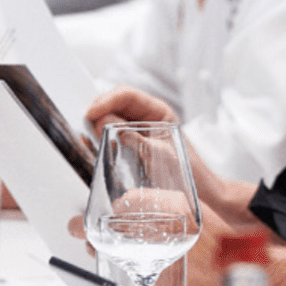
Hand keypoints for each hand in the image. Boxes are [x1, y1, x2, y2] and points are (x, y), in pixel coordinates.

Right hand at [85, 89, 253, 220]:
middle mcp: (148, 116)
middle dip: (99, 109)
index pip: (128, 95)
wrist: (199, 191)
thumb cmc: (188, 172)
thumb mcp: (159, 153)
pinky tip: (93, 142)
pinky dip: (100, 135)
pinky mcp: (132, 143)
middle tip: (86, 125)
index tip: (91, 112)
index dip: (107, 100)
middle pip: (116, 102)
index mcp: (160, 111)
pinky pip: (112, 133)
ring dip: (98, 122)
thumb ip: (134, 138)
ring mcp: (139, 129)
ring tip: (88, 134)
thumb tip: (105, 122)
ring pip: (111, 116)